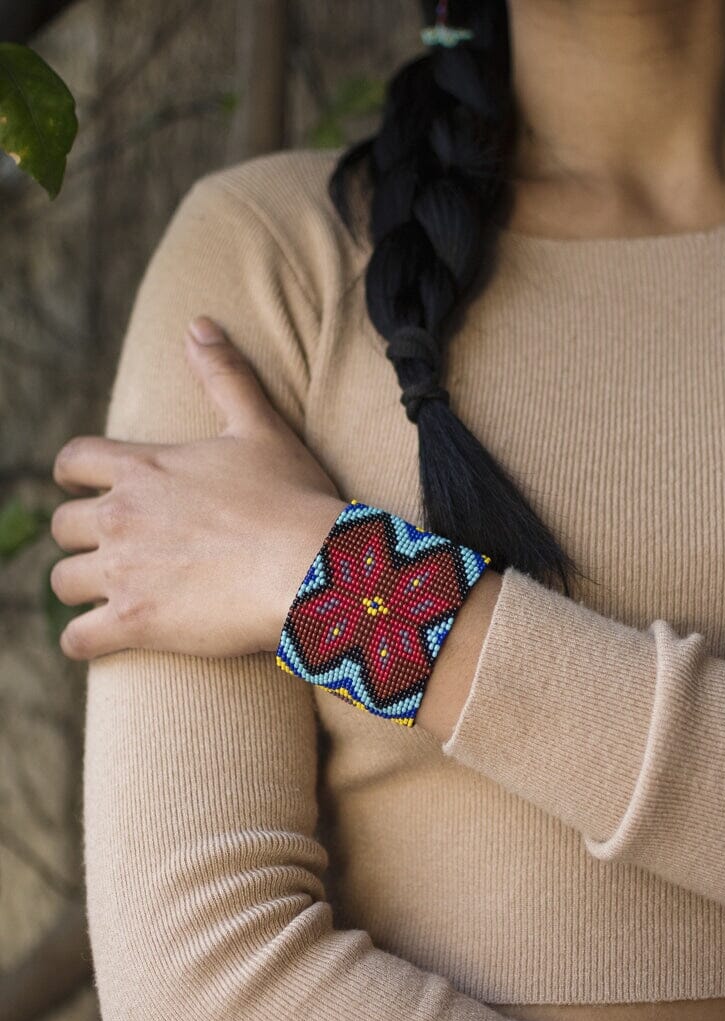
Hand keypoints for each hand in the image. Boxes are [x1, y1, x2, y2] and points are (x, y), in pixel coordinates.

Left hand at [50, 316, 346, 659]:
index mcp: (143, 468)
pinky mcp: (133, 622)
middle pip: (63, 527)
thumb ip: (225, 375)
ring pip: (63, 581)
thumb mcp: (261, 428)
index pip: (73, 462)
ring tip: (108, 598)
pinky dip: (84, 642)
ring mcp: (123, 571)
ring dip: (81, 589)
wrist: (310, 568)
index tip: (85, 490)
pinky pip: (77, 639)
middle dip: (80, 539)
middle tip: (111, 552)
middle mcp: (120, 516)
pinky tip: (102, 640)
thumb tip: (198, 323)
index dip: (73, 477)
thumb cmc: (292, 498)